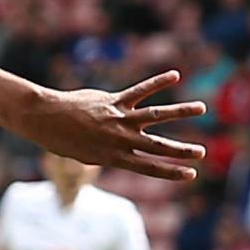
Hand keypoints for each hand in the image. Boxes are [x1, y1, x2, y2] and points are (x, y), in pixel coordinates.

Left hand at [24, 71, 205, 179]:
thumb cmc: (65, 140)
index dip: (172, 172)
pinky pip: (140, 91)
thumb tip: (121, 149)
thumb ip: (108, 152)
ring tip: (201, 108)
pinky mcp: (114, 101)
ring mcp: (119, 119)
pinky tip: (174, 75)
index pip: (150, 168)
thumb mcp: (88, 155)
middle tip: (202, 152)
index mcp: (114, 157)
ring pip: (155, 115)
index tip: (191, 174)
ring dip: (180, 112)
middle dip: (182, 151)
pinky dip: (157, 82)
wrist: (47, 119)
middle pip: (158, 146)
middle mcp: (120, 139)